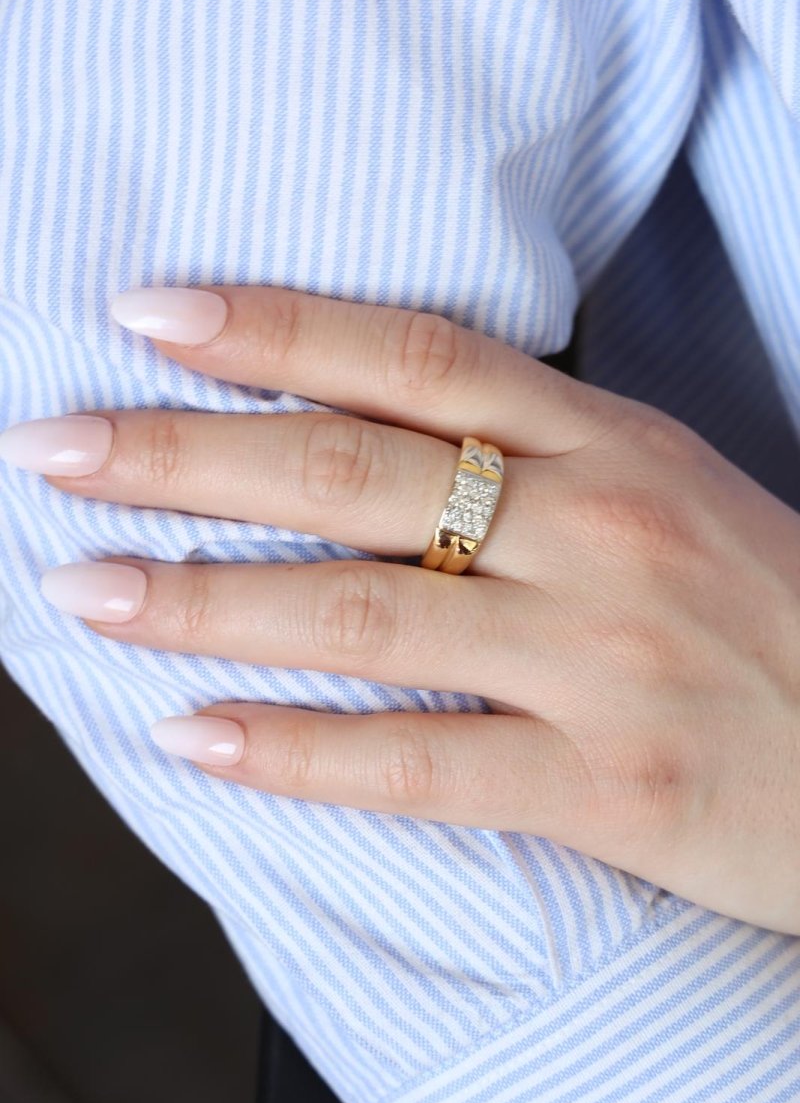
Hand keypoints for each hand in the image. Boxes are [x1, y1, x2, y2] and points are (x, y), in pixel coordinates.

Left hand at [3, 285, 798, 934]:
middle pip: (355, 474)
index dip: (274, 329)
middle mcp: (600, 533)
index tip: (149, 314)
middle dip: (187, 455)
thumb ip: (535, 452)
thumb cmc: (767, 605)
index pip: (416, 359)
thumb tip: (374, 430)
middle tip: (56, 447)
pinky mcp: (608, 788)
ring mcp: (600, 661)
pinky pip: (421, 768)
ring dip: (205, 601)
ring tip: (87, 588)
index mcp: (614, 444)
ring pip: (365, 615)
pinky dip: (298, 755)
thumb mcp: (667, 484)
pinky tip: (198, 740)